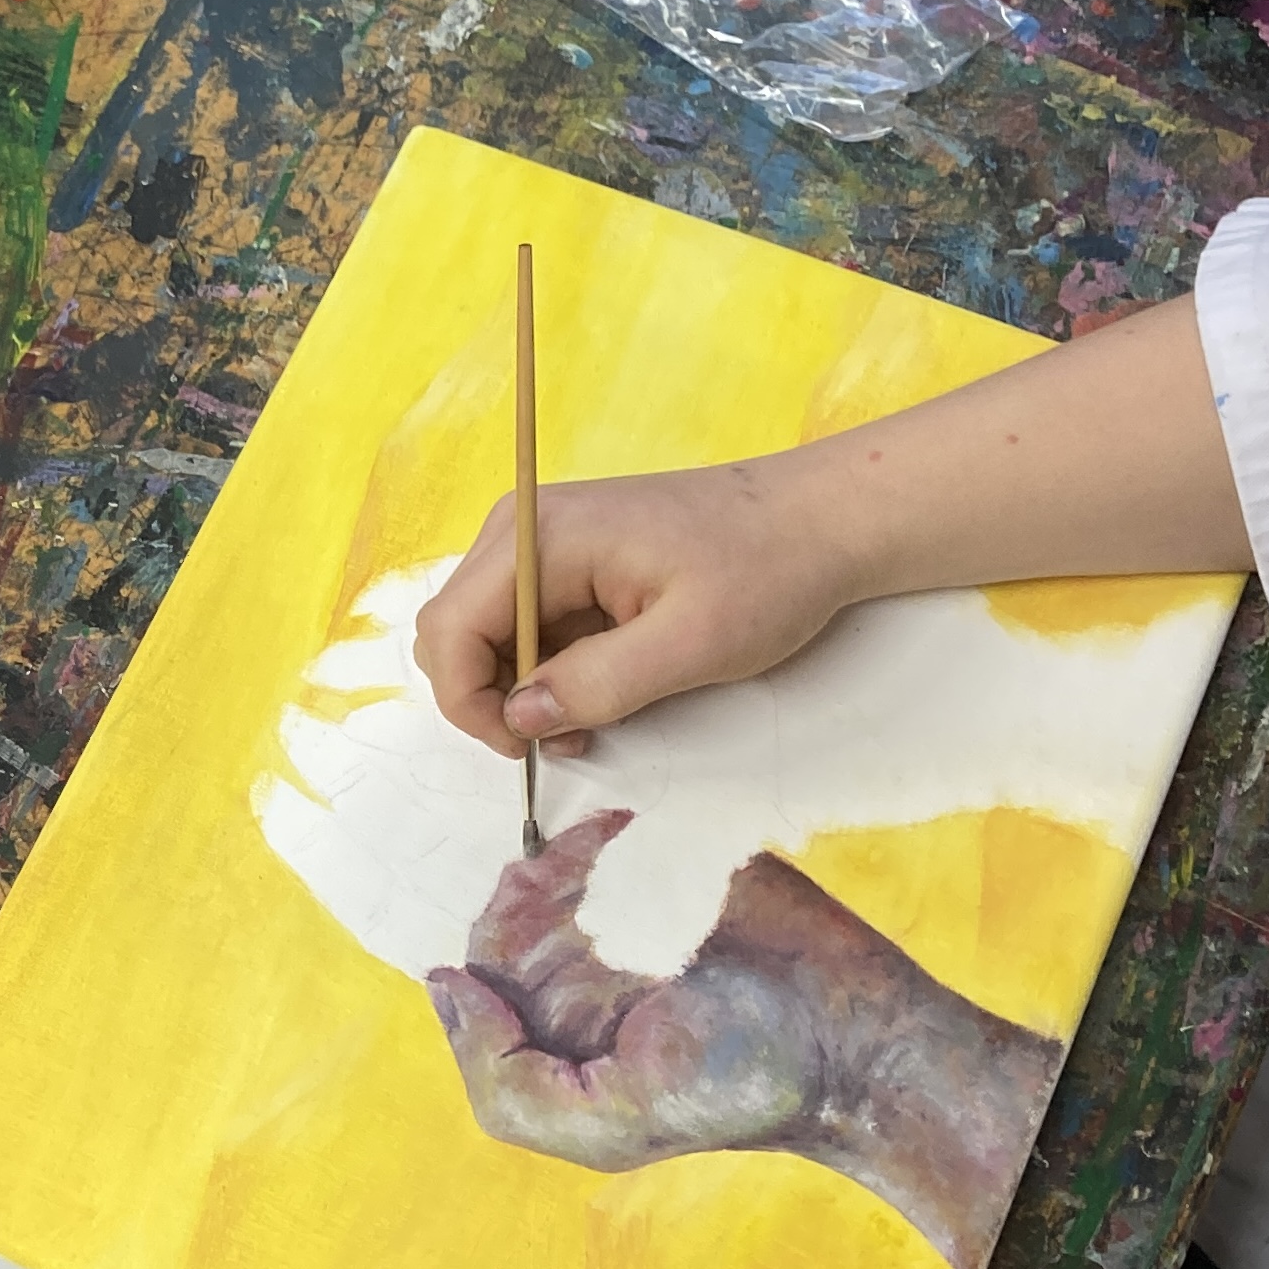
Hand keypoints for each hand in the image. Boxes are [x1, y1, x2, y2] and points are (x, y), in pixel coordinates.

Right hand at [412, 461, 858, 758]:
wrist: (819, 521)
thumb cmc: (764, 571)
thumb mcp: (689, 644)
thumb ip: (596, 685)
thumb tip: (520, 718)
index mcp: (542, 536)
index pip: (450, 629)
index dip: (471, 702)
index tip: (525, 746)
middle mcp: (522, 530)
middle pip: (453, 634)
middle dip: (492, 700)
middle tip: (561, 738)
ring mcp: (539, 544)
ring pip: (482, 639)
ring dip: (520, 693)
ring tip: (588, 720)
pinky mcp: (562, 563)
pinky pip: (521, 630)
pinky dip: (544, 675)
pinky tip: (595, 692)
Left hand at [426, 810, 1062, 1268]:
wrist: (851, 1044)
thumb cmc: (727, 1092)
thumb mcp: (596, 1124)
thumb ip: (500, 1074)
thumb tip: (444, 983)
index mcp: (554, 1023)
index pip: (484, 964)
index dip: (498, 942)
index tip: (545, 937)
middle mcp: (582, 964)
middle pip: (511, 905)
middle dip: (530, 897)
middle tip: (583, 904)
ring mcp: (631, 906)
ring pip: (553, 859)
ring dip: (567, 860)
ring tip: (611, 882)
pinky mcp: (683, 860)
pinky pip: (616, 829)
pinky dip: (611, 830)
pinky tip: (637, 850)